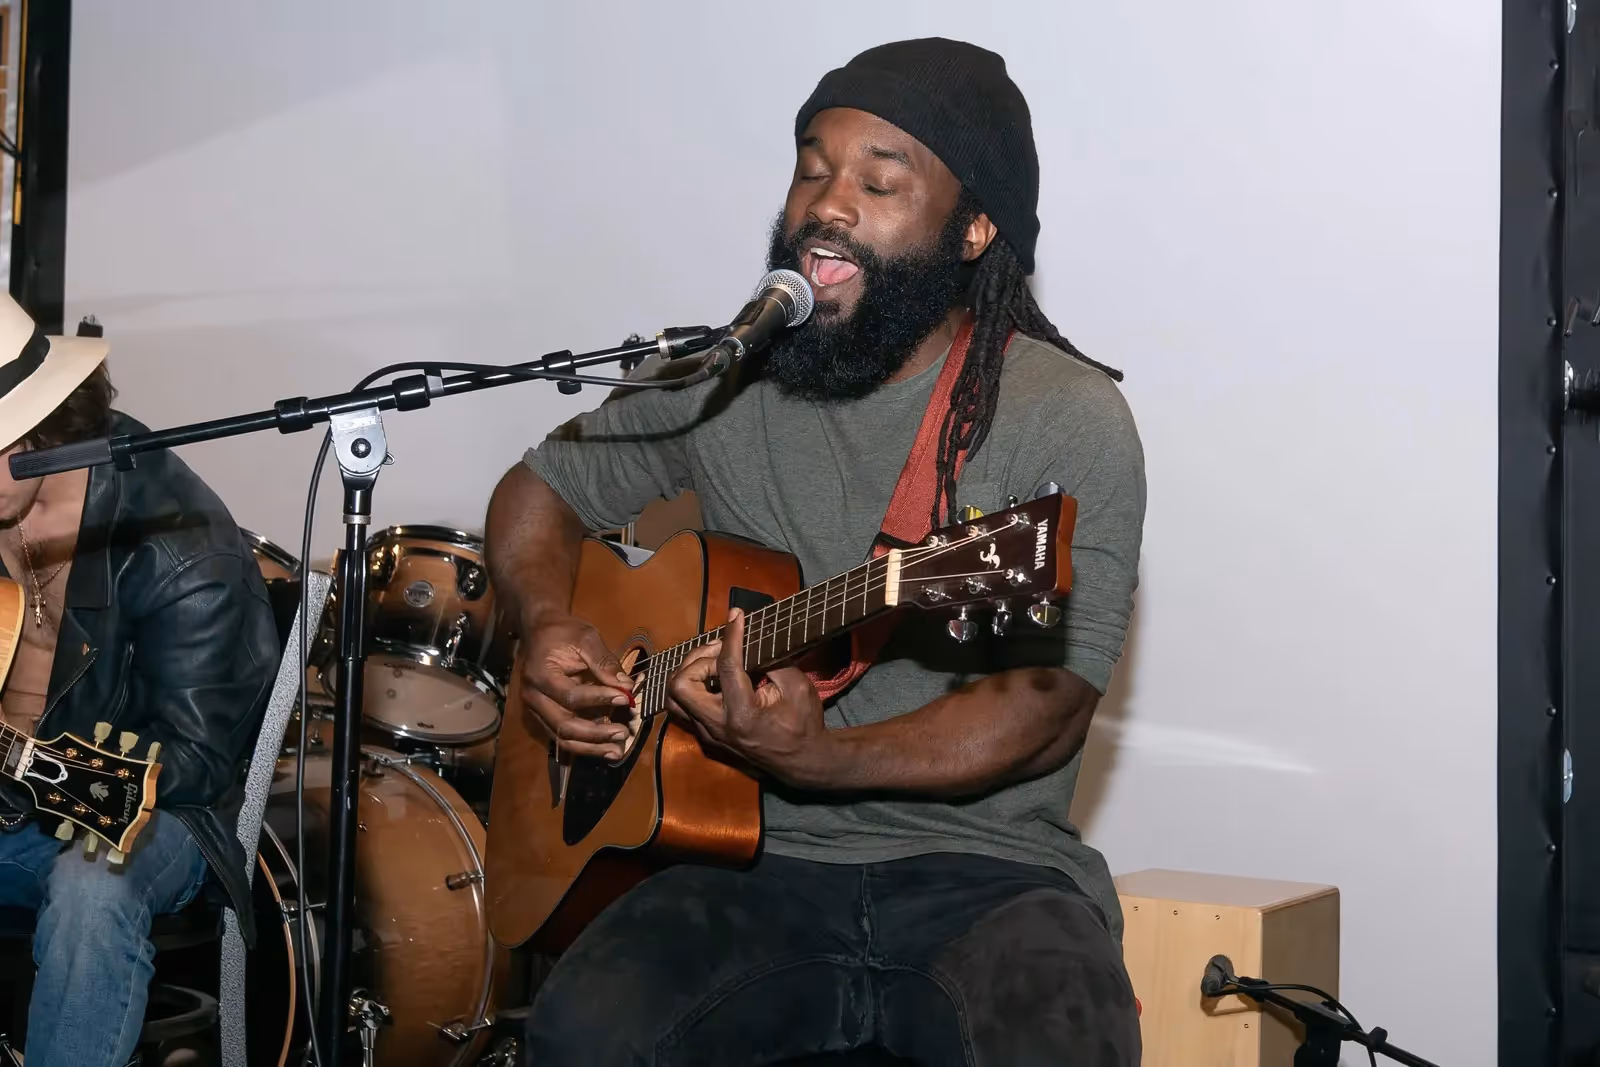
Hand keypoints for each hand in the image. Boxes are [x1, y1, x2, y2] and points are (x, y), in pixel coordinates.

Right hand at [518, 612, 635, 760]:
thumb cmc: (562, 633)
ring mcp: (536, 711)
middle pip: (564, 726)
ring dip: (591, 747)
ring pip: (562, 738)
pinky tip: (606, 746)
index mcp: (541, 676)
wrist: (540, 632)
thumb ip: (604, 662)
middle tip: (622, 733)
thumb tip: (626, 686)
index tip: (625, 698)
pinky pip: (562, 737)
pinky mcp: (543, 717)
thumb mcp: (585, 638)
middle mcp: (534, 698)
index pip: (571, 696)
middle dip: (596, 734)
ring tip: (616, 750)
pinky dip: (585, 744)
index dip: (599, 699)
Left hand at [666, 607, 831, 784]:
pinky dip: (693, 687)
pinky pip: (684, 708)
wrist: (801, 761)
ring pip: (674, 698)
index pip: (726, 667)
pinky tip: (713, 678)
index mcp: (742, 715)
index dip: (731, 635)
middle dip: (697, 659)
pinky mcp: (707, 736)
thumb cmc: (803, 724)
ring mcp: (709, 734)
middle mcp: (718, 726)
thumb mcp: (797, 687)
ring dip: (689, 673)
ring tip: (713, 662)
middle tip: (721, 650)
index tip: (736, 615)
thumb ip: (771, 663)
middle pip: (680, 685)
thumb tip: (749, 645)